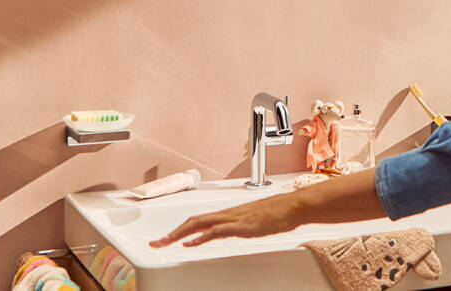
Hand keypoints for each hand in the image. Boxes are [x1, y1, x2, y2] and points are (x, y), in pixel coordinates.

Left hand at [150, 193, 302, 247]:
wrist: (295, 206)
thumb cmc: (279, 213)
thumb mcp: (254, 222)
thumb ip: (239, 227)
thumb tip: (228, 234)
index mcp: (229, 214)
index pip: (198, 220)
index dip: (179, 228)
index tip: (166, 238)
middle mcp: (227, 214)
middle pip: (192, 221)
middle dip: (171, 232)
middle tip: (155, 242)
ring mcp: (234, 219)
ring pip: (199, 224)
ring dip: (179, 233)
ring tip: (163, 242)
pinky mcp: (242, 225)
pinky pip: (216, 231)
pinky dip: (200, 237)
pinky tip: (190, 244)